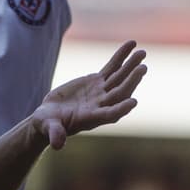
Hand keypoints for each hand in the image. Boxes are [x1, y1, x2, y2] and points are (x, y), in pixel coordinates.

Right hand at [31, 40, 146, 148]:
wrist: (49, 116)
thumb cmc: (48, 124)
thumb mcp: (49, 127)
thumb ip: (55, 134)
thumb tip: (57, 145)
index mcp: (92, 118)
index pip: (109, 114)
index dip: (120, 109)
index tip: (133, 103)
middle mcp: (101, 105)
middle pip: (120, 92)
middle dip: (131, 81)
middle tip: (142, 68)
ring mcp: (101, 92)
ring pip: (119, 77)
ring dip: (131, 65)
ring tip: (142, 52)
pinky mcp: (97, 81)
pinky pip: (112, 67)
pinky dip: (121, 56)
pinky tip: (131, 44)